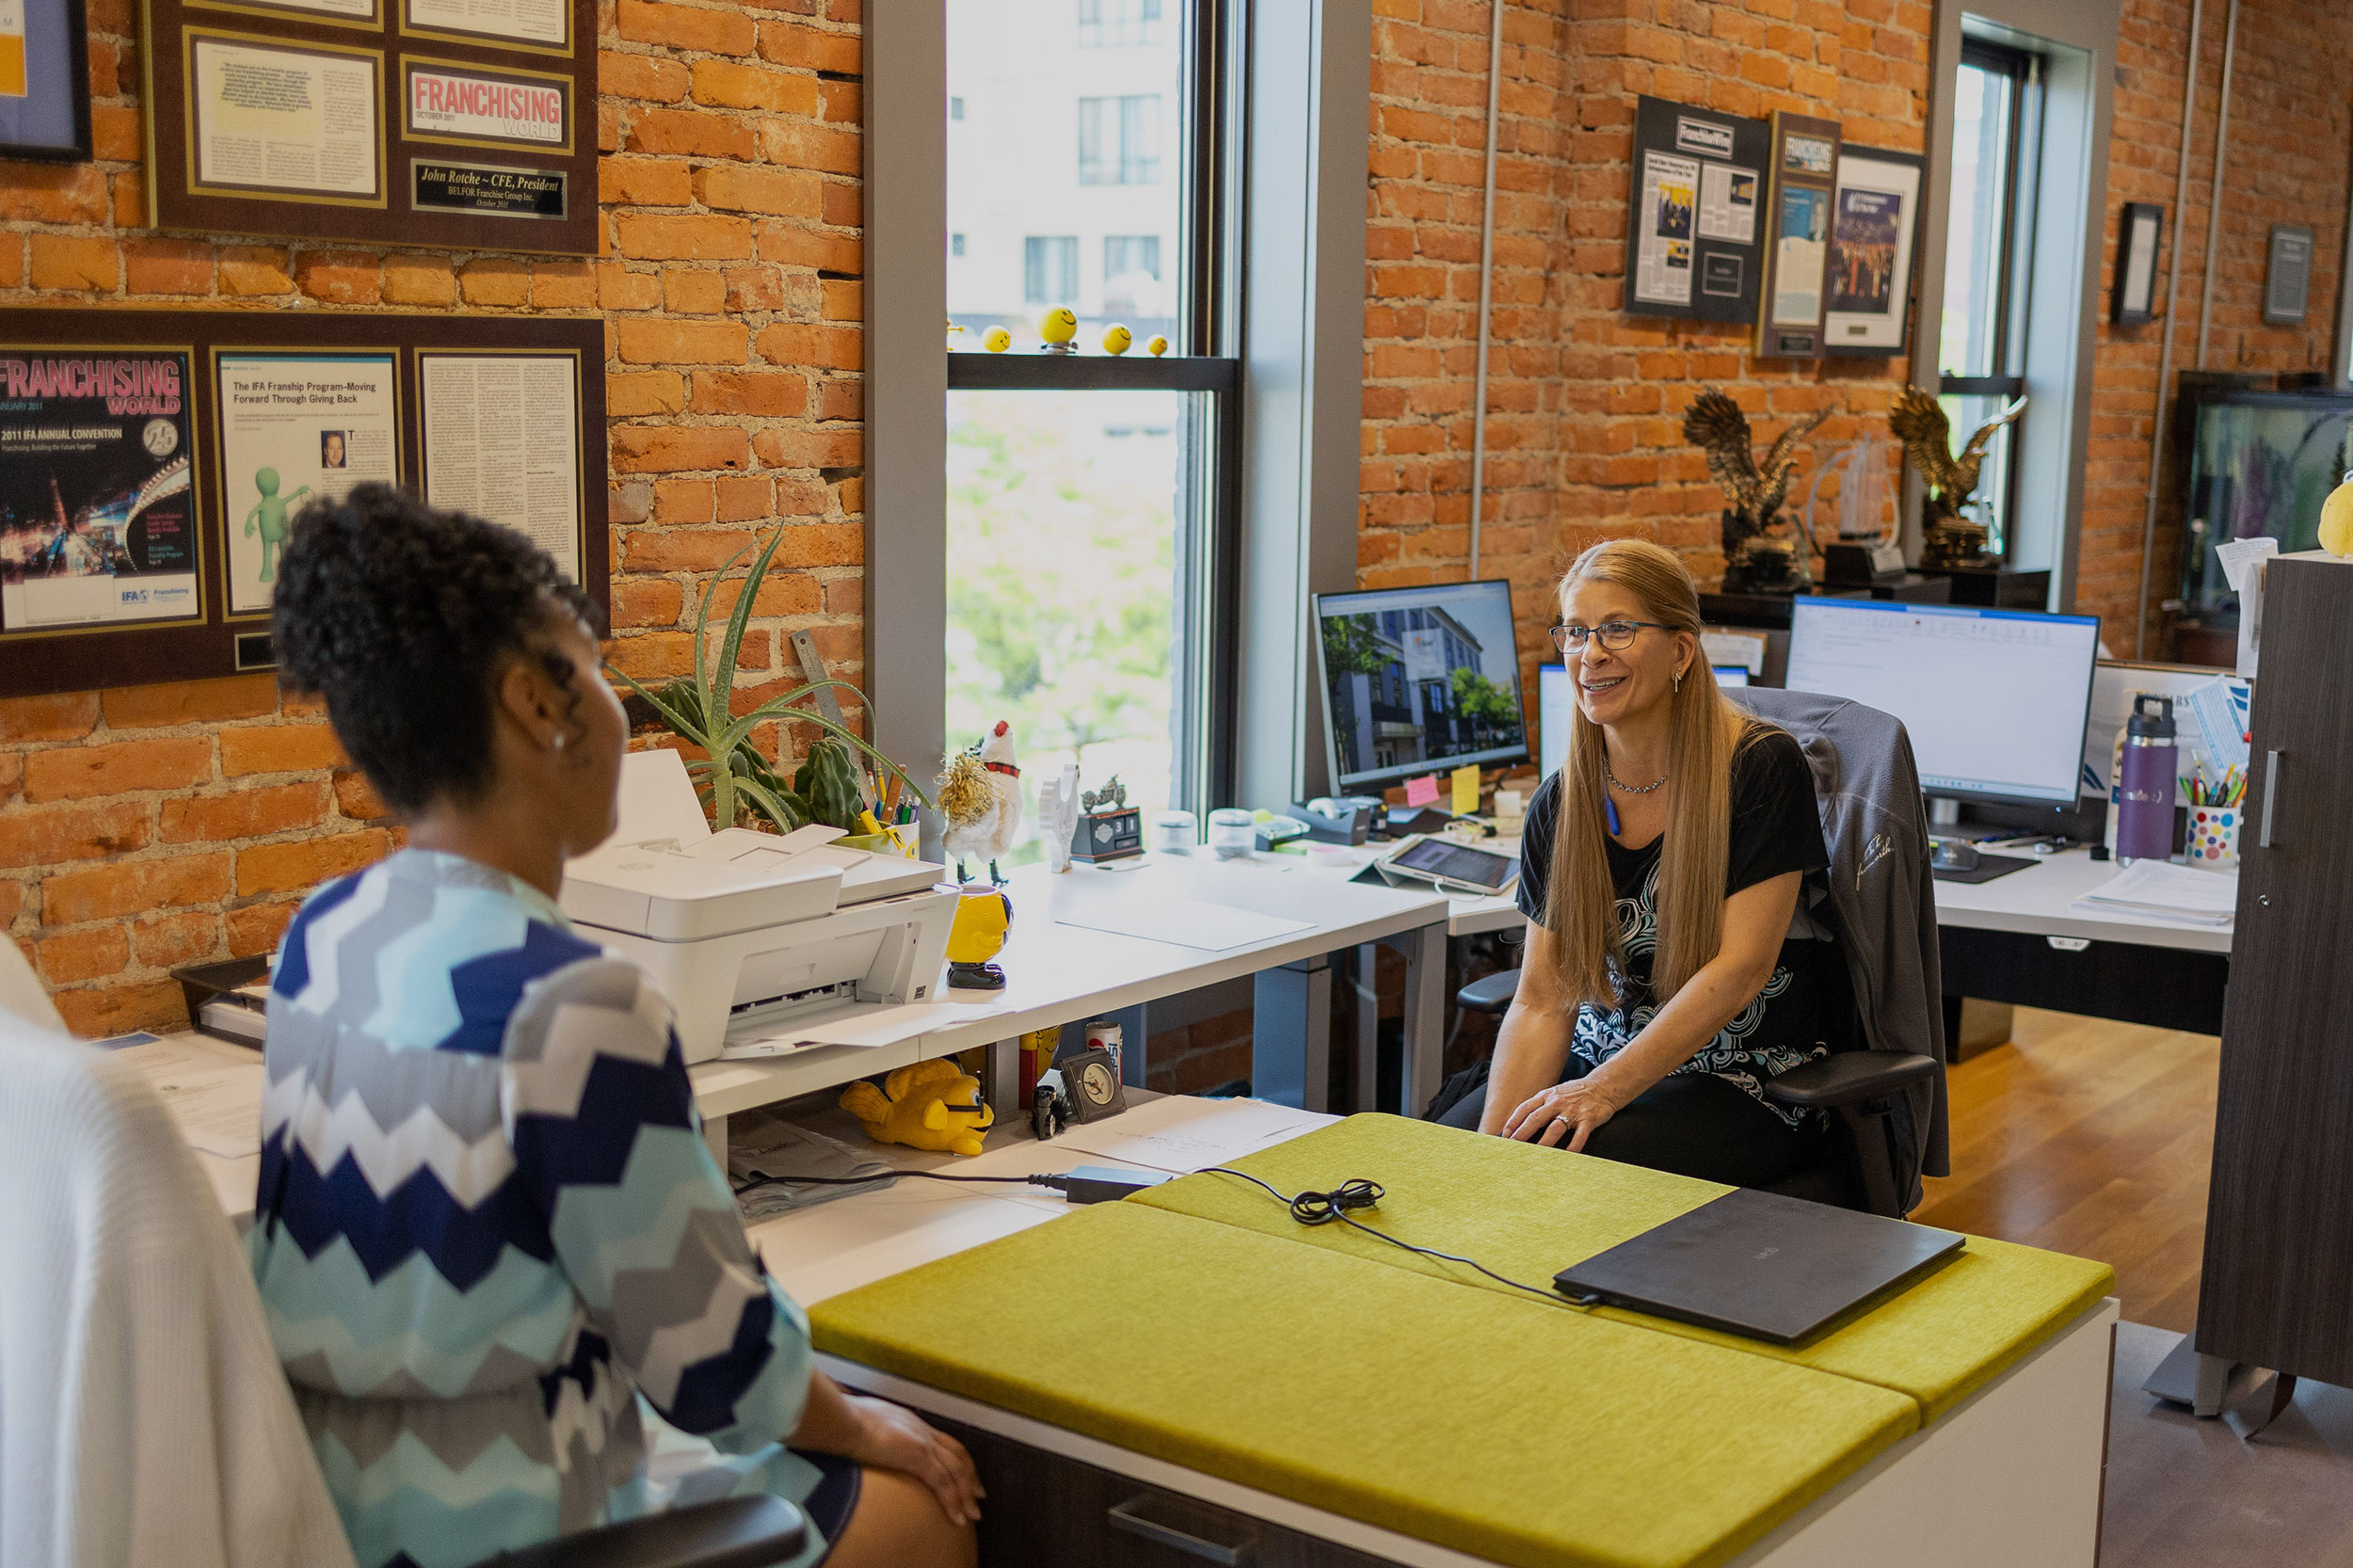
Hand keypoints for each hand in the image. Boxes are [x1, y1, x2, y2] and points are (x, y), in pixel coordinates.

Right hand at [840, 1393, 983, 1525]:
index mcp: (911, 1422)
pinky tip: (957, 1518)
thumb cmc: (845, 1421)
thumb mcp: (864, 1423)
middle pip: (957, 1454)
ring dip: (966, 1494)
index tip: (962, 1472)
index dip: (955, 1457)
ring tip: (973, 1514)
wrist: (845, 1420)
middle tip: (979, 1495)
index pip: (941, 1441)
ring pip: (956, 1471)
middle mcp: (922, 1430)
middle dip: (970, 1476)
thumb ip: (872, 1431)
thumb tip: (863, 1437)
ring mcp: (923, 1443)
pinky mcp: (918, 1457)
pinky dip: (953, 1502)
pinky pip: (943, 1484)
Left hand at [1501, 1075, 1627, 1150]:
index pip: (1525, 1108)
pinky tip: (1566, 1156)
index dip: (1513, 1122)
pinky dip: (1573, 1147)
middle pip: (1536, 1118)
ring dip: (1543, 1143)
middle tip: (1512, 1147)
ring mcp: (1573, 1110)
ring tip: (1534, 1156)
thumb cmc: (1576, 1093)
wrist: (1603, 1086)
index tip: (1504, 1135)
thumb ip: (1540, 1105)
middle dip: (1522, 1133)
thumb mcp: (1555, 1093)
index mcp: (1546, 1095)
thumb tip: (1522, 1123)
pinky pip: (1579, 1136)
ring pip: (1555, 1128)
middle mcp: (1557, 1102)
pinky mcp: (1588, 1119)